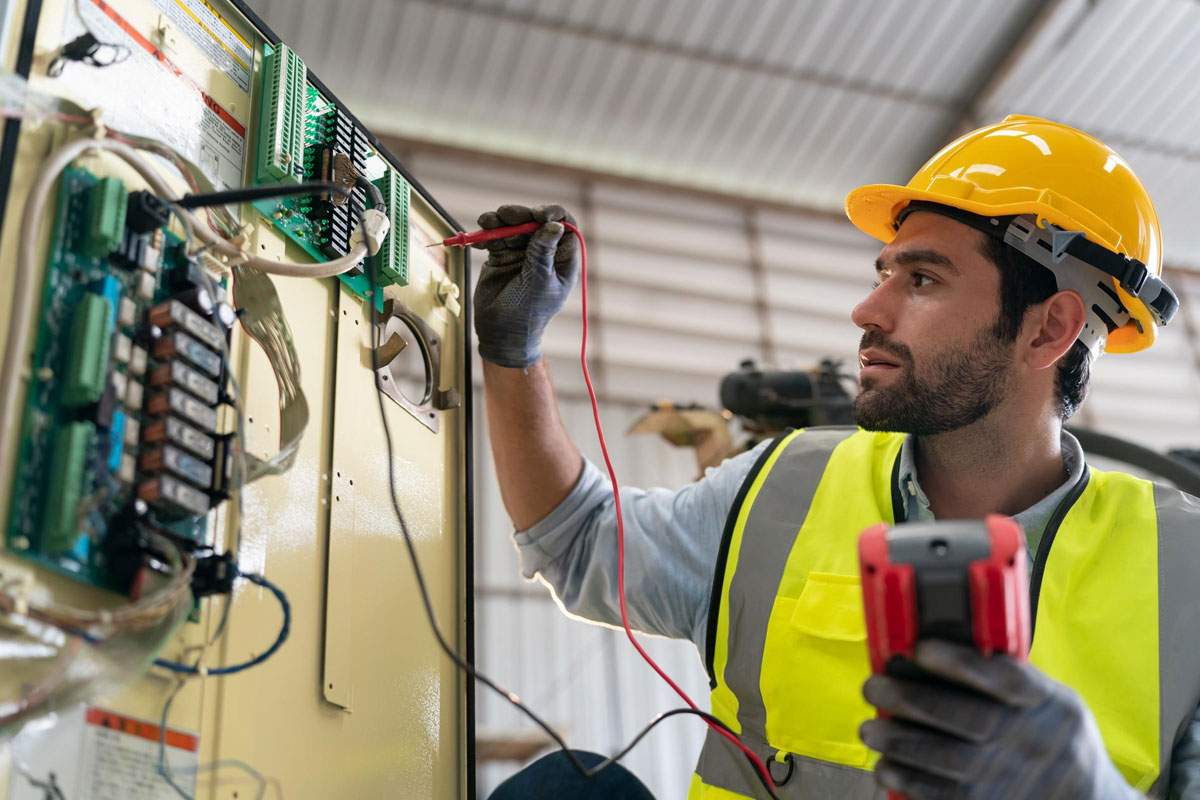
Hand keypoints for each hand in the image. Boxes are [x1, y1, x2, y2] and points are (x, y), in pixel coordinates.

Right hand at [472, 204, 579, 367]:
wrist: (501, 331)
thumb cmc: (527, 311)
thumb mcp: (538, 280)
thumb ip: (543, 251)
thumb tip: (555, 224)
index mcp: (562, 258)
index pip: (564, 226)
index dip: (553, 214)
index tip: (538, 214)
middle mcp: (543, 252)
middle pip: (535, 221)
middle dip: (520, 215)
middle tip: (505, 215)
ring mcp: (522, 253)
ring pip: (513, 226)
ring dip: (499, 220)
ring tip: (486, 221)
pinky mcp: (501, 256)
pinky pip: (495, 237)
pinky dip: (486, 234)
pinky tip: (478, 239)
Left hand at [860, 640, 1140, 799]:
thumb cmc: (1055, 736)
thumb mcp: (1052, 701)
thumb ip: (1009, 678)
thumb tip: (935, 644)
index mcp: (1051, 703)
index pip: (1005, 678)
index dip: (958, 662)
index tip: (918, 648)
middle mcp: (1035, 742)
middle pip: (968, 720)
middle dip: (911, 701)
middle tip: (872, 688)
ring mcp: (1016, 781)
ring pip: (950, 763)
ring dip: (900, 744)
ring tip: (869, 729)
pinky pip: (945, 797)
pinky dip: (910, 782)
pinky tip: (885, 768)